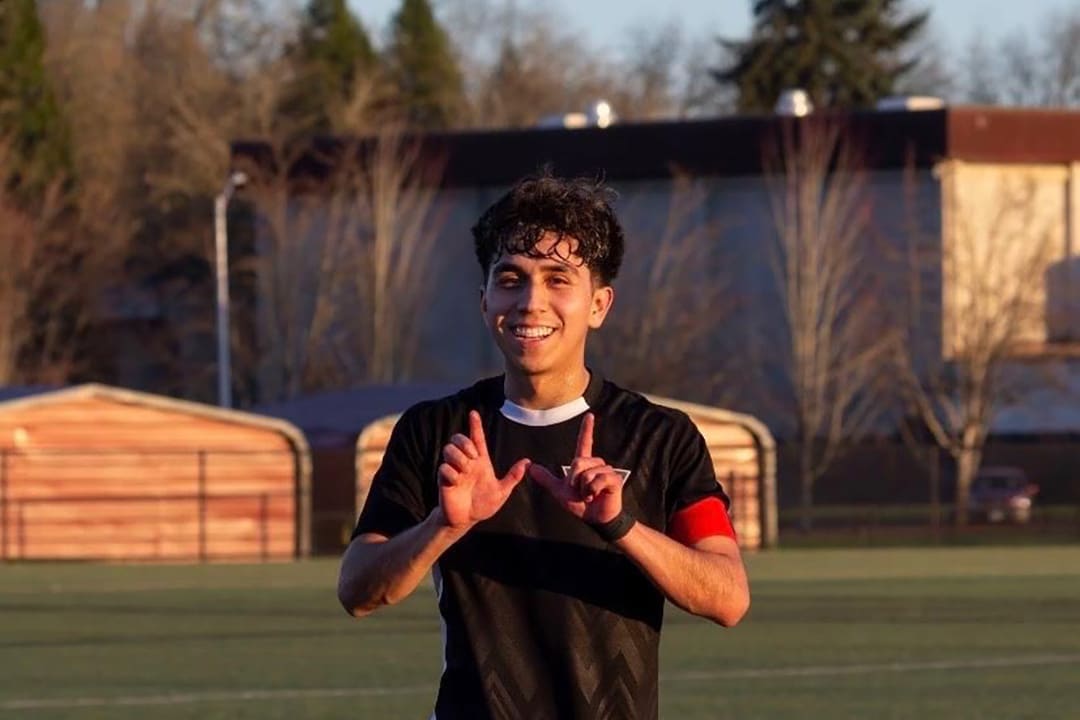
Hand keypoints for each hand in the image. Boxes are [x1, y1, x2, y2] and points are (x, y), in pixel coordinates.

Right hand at [438, 410, 529, 530]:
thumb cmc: (483, 505)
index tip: (474, 413)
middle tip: (472, 456)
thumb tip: (528, 462)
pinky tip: (456, 481)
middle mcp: (466, 462)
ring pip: (448, 449)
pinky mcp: (444, 480)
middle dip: (464, 442)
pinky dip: (451, 472)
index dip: (475, 425)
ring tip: (465, 470)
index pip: (477, 438)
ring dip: (457, 457)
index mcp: (480, 462)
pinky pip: (443, 467)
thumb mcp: (502, 492)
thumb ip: (513, 477)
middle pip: (459, 439)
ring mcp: (454, 470)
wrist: (467, 520)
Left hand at [529, 412, 623, 524]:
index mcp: (584, 464)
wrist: (594, 519)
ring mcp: (606, 471)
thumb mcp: (560, 491)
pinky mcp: (614, 479)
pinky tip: (596, 496)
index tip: (589, 415)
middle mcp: (596, 464)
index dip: (586, 429)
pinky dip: (593, 491)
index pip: (584, 443)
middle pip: (578, 462)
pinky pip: (598, 480)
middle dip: (574, 480)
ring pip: (587, 473)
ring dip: (584, 489)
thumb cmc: (580, 505)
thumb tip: (530, 467)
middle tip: (580, 492)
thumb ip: (546, 478)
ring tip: (589, 495)